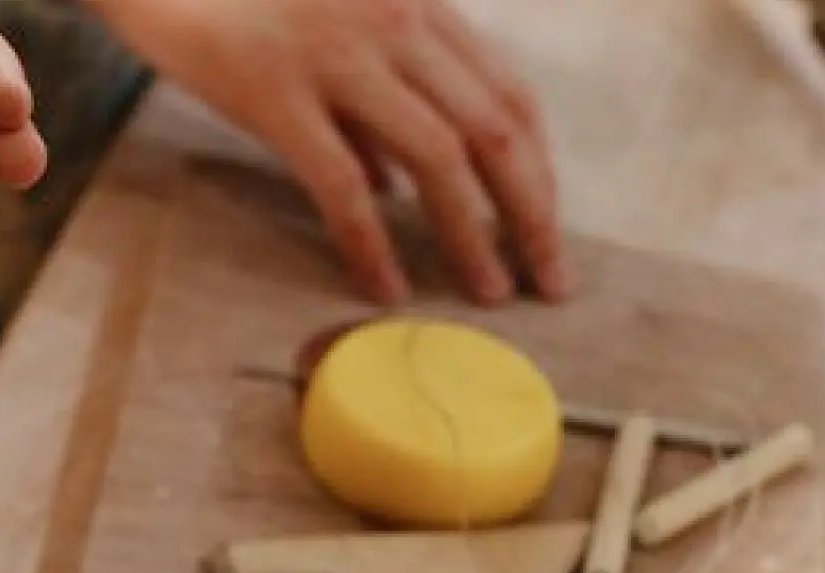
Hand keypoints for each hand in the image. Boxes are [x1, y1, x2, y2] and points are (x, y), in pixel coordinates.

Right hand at [90, 0, 564, 305]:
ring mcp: (336, 54)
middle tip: (549, 282)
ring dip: (472, 235)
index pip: (510, 95)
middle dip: (532, 213)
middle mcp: (393, 20)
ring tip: (487, 292)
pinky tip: (386, 288)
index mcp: (416, 3)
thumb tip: (399, 188)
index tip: (545, 229)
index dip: (540, 171)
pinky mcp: (275, 91)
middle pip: (494, 129)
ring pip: (438, 157)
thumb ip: (373, 99)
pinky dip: (372, 245)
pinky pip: (342, 185)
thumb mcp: (330, 32)